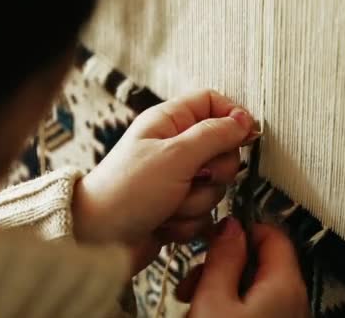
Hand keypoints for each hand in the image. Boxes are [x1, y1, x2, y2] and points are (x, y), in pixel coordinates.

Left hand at [71, 90, 256, 270]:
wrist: (99, 241)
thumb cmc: (126, 192)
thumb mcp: (175, 155)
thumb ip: (214, 135)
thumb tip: (244, 121)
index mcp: (169, 122)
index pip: (212, 103)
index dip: (232, 118)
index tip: (245, 137)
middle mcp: (174, 147)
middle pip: (222, 148)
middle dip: (214, 172)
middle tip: (194, 177)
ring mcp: (177, 178)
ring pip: (215, 185)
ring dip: (197, 201)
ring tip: (170, 204)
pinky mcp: (178, 206)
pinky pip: (204, 211)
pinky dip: (188, 221)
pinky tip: (165, 222)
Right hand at [177, 218, 309, 317]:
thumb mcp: (213, 301)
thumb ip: (223, 259)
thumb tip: (230, 227)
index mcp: (285, 285)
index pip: (272, 232)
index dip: (240, 228)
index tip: (214, 235)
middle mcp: (294, 300)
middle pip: (260, 260)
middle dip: (223, 263)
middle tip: (195, 277)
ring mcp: (286, 317)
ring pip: (253, 286)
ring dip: (221, 286)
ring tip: (193, 300)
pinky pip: (254, 308)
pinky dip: (230, 306)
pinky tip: (208, 313)